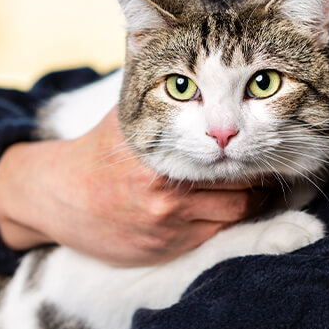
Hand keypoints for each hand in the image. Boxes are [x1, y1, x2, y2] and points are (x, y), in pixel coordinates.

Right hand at [0, 106, 271, 265]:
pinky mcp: (165, 250)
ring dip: (252, 203)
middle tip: (268, 166)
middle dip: (261, 180)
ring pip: (234, 217)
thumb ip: (165, 98)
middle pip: (240, 192)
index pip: (228, 161)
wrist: (60, 196)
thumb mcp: (129, 116)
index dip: (254, 155)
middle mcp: (166, 198)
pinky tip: (228, 206)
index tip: (265, 147)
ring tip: (257, 187)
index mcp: (160, 162)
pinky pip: (214, 237)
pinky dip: (228, 221)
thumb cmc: (100, 151)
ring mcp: (167, 229)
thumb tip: (203, 78)